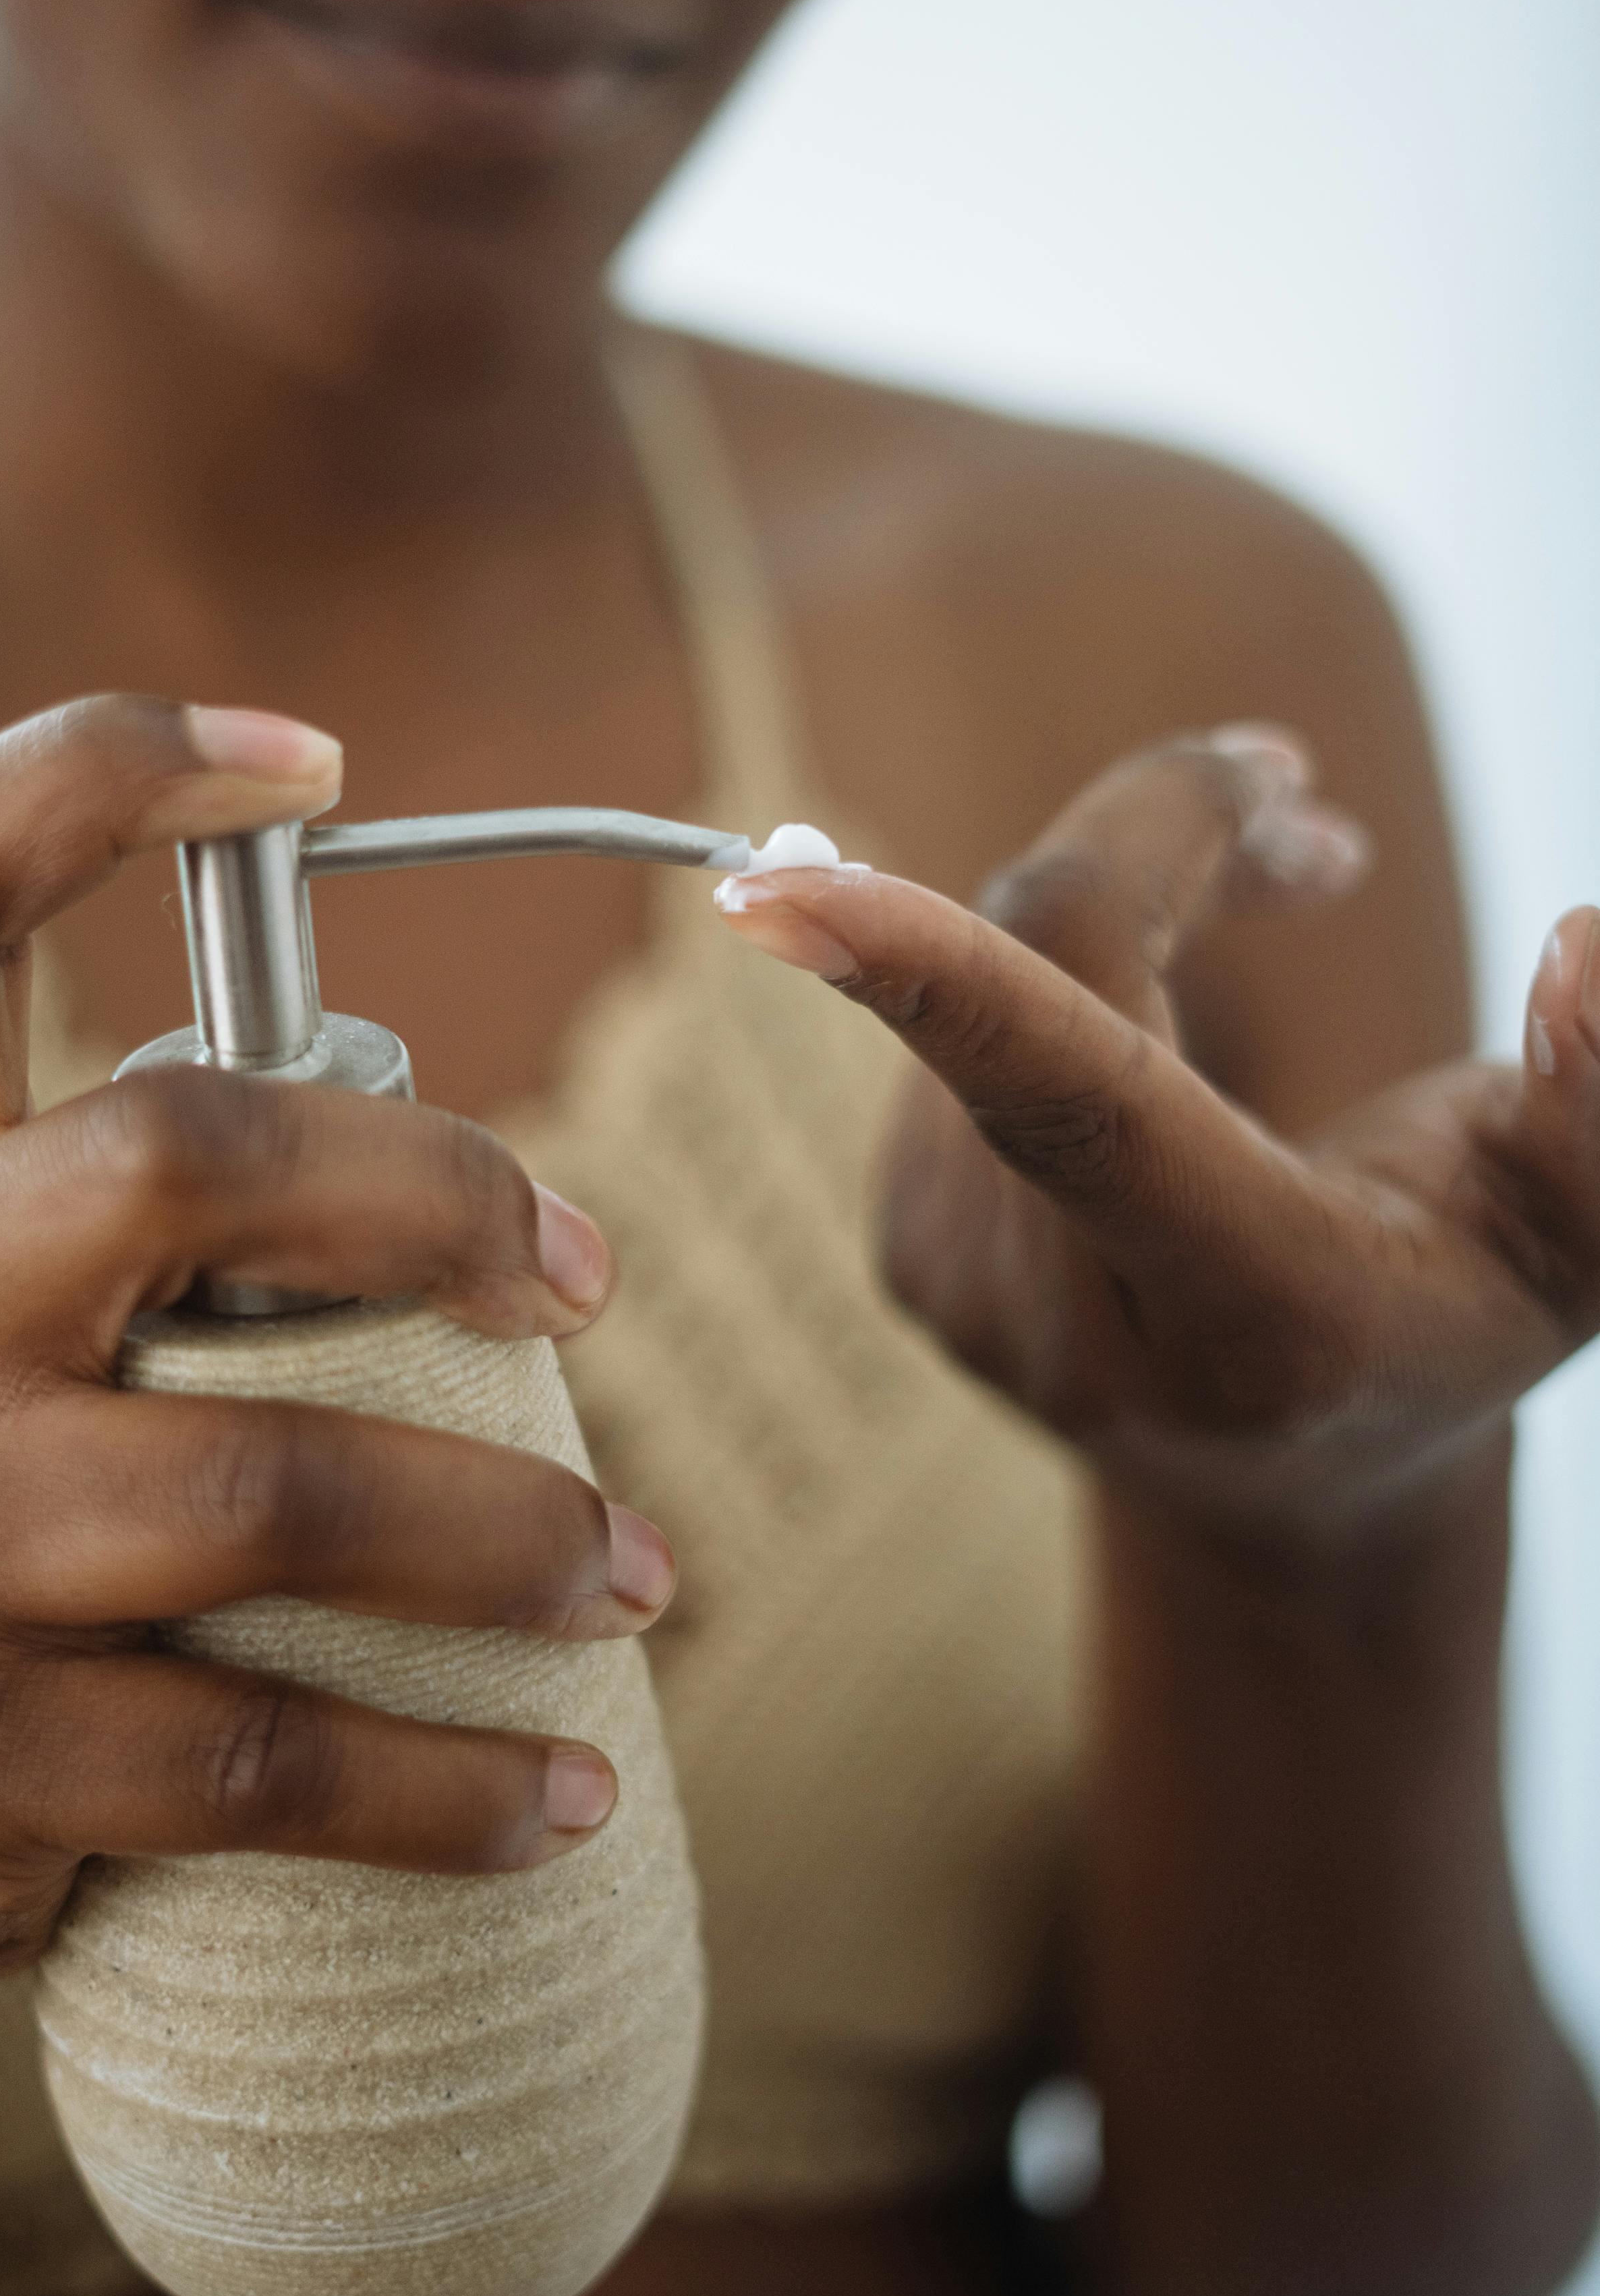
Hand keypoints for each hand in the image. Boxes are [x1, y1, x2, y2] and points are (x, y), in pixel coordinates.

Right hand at [0, 698, 672, 2102]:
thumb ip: (96, 1215)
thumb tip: (417, 1170)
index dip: (96, 773)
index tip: (305, 764)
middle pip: (184, 1157)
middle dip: (441, 1197)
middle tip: (591, 1282)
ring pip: (275, 1490)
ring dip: (505, 1536)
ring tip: (638, 1578)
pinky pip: (266, 1756)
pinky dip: (450, 1788)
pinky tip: (560, 1802)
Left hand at [717, 727, 1599, 1544]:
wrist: (1295, 1479)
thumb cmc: (1452, 1321)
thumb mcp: (1575, 1239)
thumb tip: (1586, 945)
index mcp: (1246, 1308)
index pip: (1069, 1102)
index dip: (935, 974)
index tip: (777, 884)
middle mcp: (1065, 1319)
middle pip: (1040, 959)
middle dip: (1171, 831)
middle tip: (1316, 815)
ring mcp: (959, 1288)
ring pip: (990, 964)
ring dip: (1137, 888)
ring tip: (1290, 885)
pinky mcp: (904, 1245)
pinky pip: (956, 1016)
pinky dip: (1063, 960)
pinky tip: (1168, 1017)